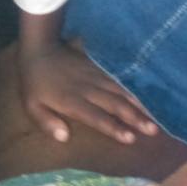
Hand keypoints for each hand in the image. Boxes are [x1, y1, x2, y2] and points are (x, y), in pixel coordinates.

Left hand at [17, 43, 157, 146]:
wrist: (40, 48)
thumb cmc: (35, 82)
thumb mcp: (32, 105)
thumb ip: (47, 122)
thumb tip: (64, 137)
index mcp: (72, 100)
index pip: (97, 117)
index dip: (114, 127)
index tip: (131, 138)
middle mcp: (88, 89)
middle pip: (115, 104)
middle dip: (135, 117)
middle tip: (153, 129)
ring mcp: (95, 75)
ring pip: (121, 90)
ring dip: (138, 103)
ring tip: (154, 115)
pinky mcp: (98, 66)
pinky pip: (118, 78)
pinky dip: (132, 87)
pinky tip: (145, 93)